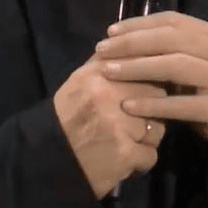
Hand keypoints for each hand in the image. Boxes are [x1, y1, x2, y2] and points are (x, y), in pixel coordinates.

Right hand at [53, 56, 167, 198]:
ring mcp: (119, 124)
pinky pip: (151, 154)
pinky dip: (141, 161)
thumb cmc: (68, 117)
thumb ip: (106, 63)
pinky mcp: (125, 153)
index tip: (147, 91)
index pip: (143, 66)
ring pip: (158, 127)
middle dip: (151, 110)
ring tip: (126, 142)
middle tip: (134, 121)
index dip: (151, 80)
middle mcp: (109, 94)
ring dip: (147, 138)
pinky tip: (124, 159)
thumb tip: (135, 46)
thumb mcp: (81, 81)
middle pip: (157, 95)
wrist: (49, 158)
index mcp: (99, 73)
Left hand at [94, 11, 207, 190]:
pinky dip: (154, 104)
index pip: (172, 21)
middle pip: (171, 39)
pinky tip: (129, 105)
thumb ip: (171, 52)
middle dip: (132, 43)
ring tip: (109, 73)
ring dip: (138, 68)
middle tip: (102, 51)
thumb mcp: (196, 68)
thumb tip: (124, 40)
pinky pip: (184, 104)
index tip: (110, 32)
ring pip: (176, 66)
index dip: (139, 24)